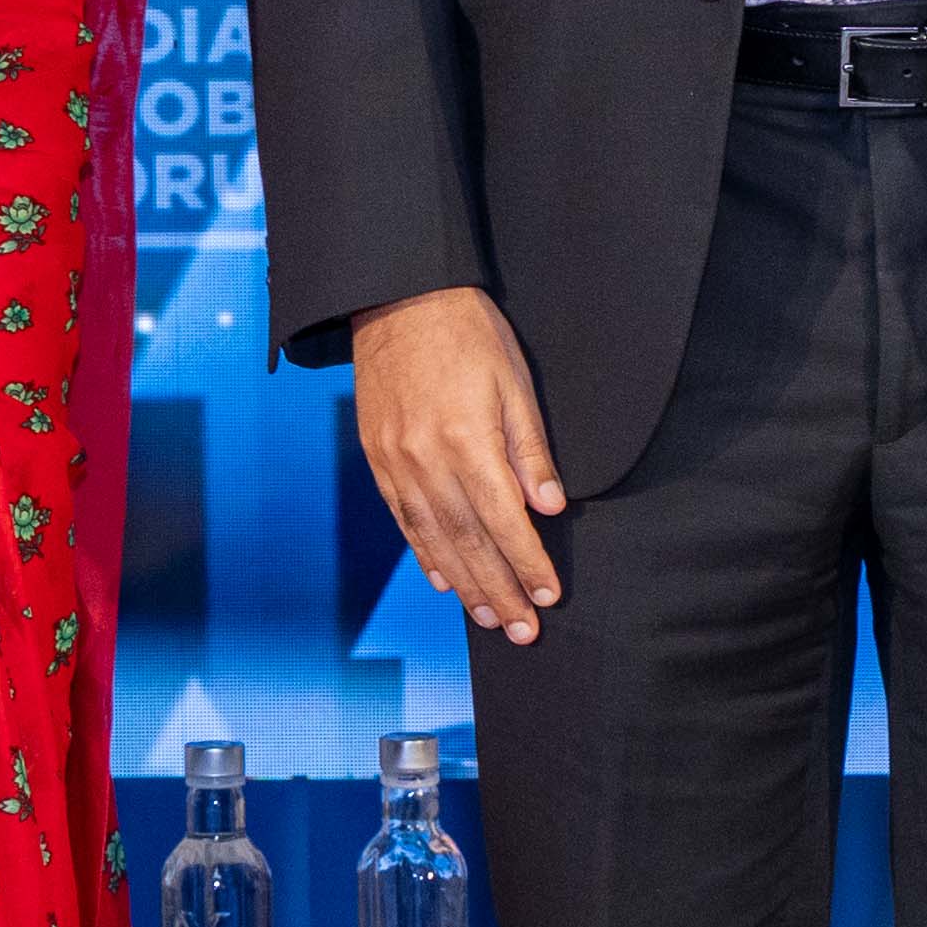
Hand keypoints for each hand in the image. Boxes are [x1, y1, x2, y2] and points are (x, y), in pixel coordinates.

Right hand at [349, 287, 565, 644]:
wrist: (395, 296)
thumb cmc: (466, 330)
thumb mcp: (514, 380)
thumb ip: (530, 448)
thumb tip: (548, 505)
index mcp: (466, 440)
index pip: (504, 520)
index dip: (528, 563)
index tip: (548, 595)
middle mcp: (426, 460)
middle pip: (468, 542)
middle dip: (499, 590)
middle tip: (522, 630)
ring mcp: (396, 462)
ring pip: (433, 538)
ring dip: (464, 584)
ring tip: (487, 616)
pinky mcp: (377, 457)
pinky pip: (403, 519)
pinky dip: (425, 553)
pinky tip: (443, 579)